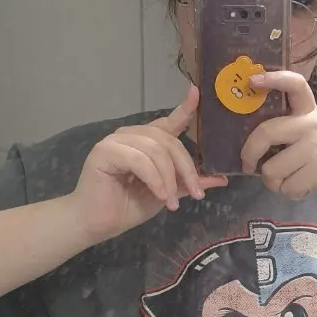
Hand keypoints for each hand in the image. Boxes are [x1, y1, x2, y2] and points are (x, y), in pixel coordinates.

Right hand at [72, 87, 226, 243]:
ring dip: (169, 178)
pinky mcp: (105, 151)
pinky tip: (159, 195)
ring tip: (171, 202)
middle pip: (168, 140)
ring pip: (156, 150)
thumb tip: (221, 179)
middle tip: (196, 193)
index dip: (184, 108)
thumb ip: (187, 182)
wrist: (95, 224)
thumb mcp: (166, 193)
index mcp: (145, 141)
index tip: (197, 92)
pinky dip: (154, 179)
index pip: (169, 122)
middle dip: (186, 168)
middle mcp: (131, 135)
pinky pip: (140, 160)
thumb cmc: (126, 207)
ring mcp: (116, 140)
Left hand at [240, 71, 316, 204]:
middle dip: (249, 153)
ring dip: (275, 183)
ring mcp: (316, 147)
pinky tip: (304, 188)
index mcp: (310, 113)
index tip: (253, 80)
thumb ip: (290, 133)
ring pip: (271, 168)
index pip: (295, 85)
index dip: (273, 78)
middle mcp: (312, 124)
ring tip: (291, 181)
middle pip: (266, 132)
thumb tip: (253, 144)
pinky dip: (290, 193)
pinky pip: (287, 186)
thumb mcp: (315, 135)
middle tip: (248, 165)